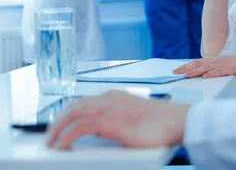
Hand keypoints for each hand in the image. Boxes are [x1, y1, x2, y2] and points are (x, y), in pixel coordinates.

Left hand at [46, 90, 190, 149]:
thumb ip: (121, 120)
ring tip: (51, 143)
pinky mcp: (109, 121)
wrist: (177, 121)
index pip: (85, 101)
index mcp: (117, 95)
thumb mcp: (138, 117)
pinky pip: (78, 129)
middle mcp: (110, 98)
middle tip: (51, 135)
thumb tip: (109, 132)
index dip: (70, 113)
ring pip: (72, 114)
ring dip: (57, 129)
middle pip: (74, 106)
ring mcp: (109, 108)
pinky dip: (66, 138)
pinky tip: (62, 147)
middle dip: (58, 120)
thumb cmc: (164, 122)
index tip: (62, 123)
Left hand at [173, 55, 235, 78]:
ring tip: (186, 75)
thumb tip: (204, 75)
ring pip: (207, 67)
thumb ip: (215, 69)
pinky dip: (212, 74)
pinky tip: (205, 77)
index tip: (177, 70)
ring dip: (196, 71)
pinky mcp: (232, 68)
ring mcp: (224, 64)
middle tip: (175, 72)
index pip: (198, 62)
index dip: (187, 66)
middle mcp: (218, 60)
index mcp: (215, 60)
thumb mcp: (225, 67)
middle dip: (186, 68)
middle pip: (199, 64)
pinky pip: (220, 72)